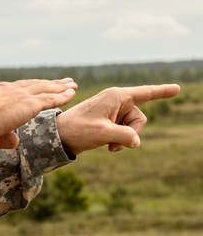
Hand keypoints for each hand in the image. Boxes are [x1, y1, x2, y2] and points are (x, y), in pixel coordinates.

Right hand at [0, 79, 78, 149]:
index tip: (36, 87)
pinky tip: (72, 93)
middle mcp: (8, 90)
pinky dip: (63, 95)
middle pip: (34, 85)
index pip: (15, 89)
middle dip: (48, 83)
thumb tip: (15, 142)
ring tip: (71, 85)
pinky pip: (51, 98)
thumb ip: (2, 137)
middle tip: (61, 81)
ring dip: (60, 87)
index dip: (28, 88)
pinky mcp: (29, 104)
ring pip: (45, 89)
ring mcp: (20, 95)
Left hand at [56, 84, 180, 154]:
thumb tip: (136, 141)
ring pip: (132, 127)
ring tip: (108, 145)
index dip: (162, 91)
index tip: (177, 89)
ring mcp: (111, 110)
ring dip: (123, 138)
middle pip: (139, 118)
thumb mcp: (104, 133)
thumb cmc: (78, 130)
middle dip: (132, 132)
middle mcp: (115, 100)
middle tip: (114, 142)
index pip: (145, 93)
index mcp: (116, 96)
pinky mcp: (107, 120)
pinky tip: (107, 146)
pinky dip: (118, 140)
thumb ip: (125, 135)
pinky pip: (123, 131)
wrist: (57, 137)